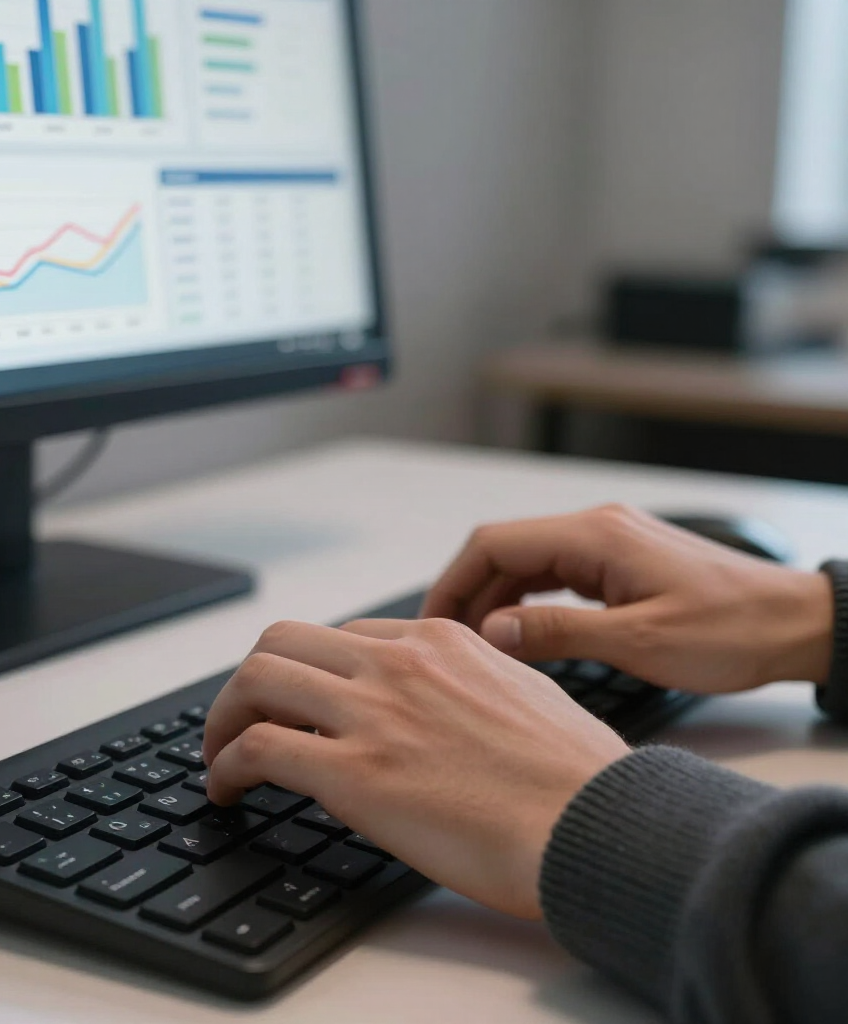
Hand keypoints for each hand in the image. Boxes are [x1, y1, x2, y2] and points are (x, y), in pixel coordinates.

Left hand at [203, 618, 628, 920]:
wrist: (594, 825)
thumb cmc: (575, 775)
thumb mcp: (523, 694)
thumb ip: (468, 684)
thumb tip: (439, 703)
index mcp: (440, 642)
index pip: (342, 637)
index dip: (310, 671)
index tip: (300, 703)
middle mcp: (398, 664)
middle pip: (284, 640)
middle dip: (252, 679)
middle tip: (242, 718)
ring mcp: (373, 713)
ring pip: (256, 678)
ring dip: (223, 716)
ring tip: (219, 753)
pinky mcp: (354, 773)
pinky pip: (257, 748)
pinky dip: (224, 765)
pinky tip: (227, 789)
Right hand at [422, 504, 832, 693]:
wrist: (793, 622)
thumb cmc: (733, 630)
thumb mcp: (640, 642)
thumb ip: (560, 634)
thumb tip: (494, 633)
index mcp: (596, 537)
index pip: (495, 544)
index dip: (455, 580)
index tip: (433, 619)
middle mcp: (597, 529)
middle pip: (505, 549)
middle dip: (468, 591)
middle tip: (446, 638)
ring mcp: (607, 542)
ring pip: (527, 562)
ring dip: (496, 597)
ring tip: (475, 643)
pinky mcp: (618, 562)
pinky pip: (554, 574)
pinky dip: (527, 600)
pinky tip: (519, 632)